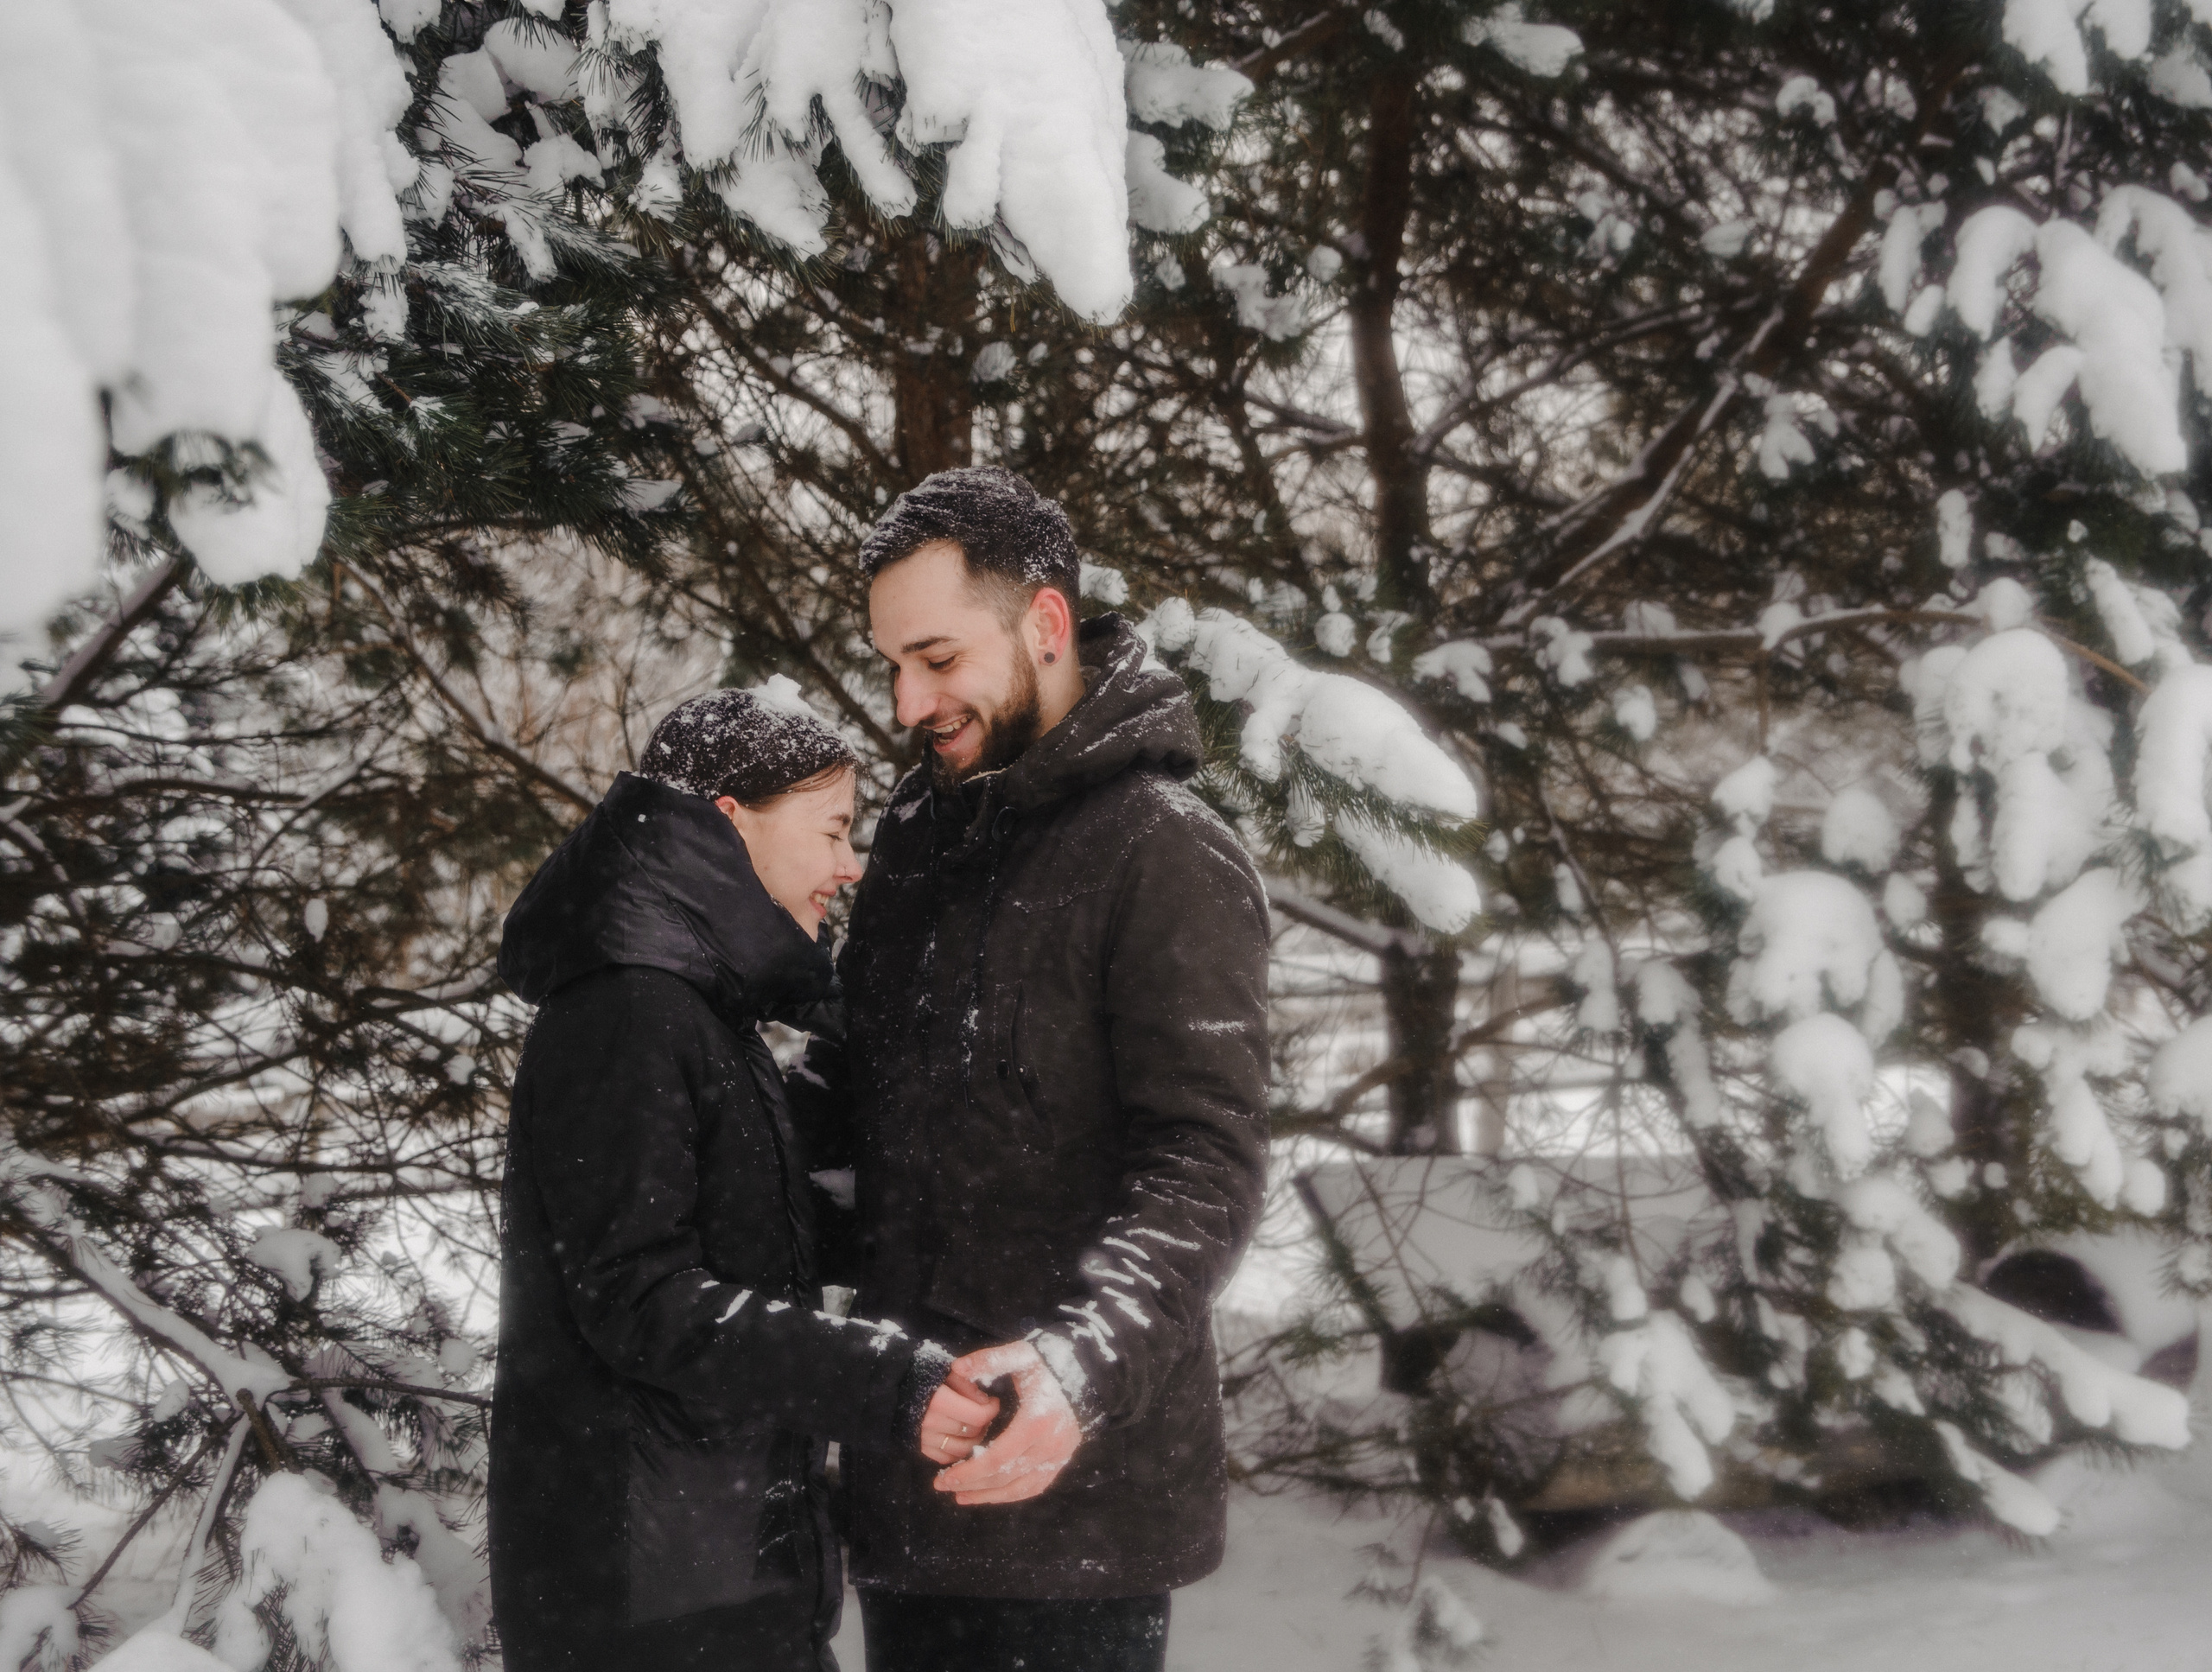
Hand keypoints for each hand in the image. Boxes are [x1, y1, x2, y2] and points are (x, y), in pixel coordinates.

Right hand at [916, 1367, 999, 1465]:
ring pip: (962, 1449)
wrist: (892, 1387)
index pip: (977, 1416)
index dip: (991, 1410)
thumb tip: (986, 1401)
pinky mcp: (920, 1448)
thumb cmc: (921, 1374)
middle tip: (985, 1413)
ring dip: (974, 1440)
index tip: (993, 1402)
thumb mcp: (945, 1371)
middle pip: (972, 1433)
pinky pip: (946, 1458)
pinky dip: (957, 1452)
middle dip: (984, 1423)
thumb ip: (966, 1384)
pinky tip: (961, 1439)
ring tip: (976, 1427)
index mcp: (939, 1402)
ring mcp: (924, 1439)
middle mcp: (931, 1424)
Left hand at [930, 1340, 1081, 1505]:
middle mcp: (1050, 1445)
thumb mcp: (1021, 1355)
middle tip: (943, 1486)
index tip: (944, 1477)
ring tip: (963, 1497)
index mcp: (1036, 1422)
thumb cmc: (1050, 1364)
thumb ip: (989, 1360)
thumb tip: (957, 1368)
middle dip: (972, 1485)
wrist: (1088, 1373)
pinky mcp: (1063, 1459)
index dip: (969, 1472)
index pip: (997, 1459)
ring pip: (1021, 1488)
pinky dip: (1013, 1493)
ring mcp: (1059, 1456)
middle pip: (1005, 1477)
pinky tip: (993, 1493)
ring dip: (990, 1495)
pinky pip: (1036, 1485)